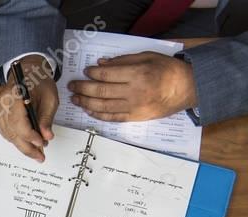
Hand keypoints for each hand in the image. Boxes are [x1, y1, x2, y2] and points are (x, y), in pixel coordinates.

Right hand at [0, 55, 58, 162]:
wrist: (28, 72)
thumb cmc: (39, 82)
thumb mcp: (50, 98)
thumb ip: (47, 118)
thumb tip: (46, 136)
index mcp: (14, 95)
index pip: (18, 122)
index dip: (30, 136)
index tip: (41, 144)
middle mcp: (1, 103)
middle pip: (11, 132)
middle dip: (27, 147)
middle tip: (39, 156)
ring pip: (8, 135)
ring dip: (22, 146)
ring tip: (36, 152)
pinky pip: (5, 132)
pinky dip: (16, 140)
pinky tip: (26, 144)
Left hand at [67, 52, 196, 121]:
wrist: (187, 88)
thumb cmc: (168, 70)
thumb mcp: (148, 57)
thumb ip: (123, 60)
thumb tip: (101, 64)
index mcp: (137, 74)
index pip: (107, 75)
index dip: (92, 74)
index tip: (85, 71)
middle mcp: (133, 91)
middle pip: (100, 91)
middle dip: (82, 88)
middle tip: (72, 86)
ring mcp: (133, 106)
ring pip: (102, 106)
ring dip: (85, 102)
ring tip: (75, 98)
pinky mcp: (134, 117)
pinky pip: (111, 117)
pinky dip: (97, 115)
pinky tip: (88, 110)